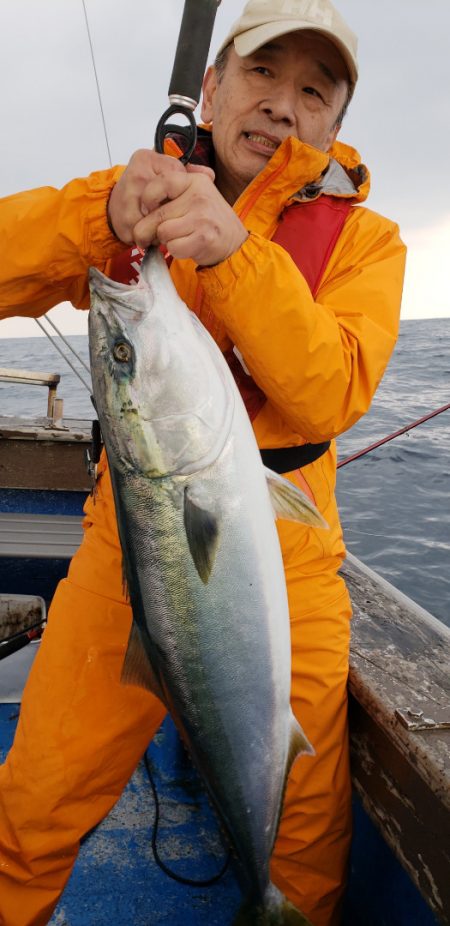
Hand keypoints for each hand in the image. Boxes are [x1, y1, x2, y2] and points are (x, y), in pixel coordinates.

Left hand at [108, 149, 247, 265]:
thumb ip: (173, 189)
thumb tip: (142, 201)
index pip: (161, 182)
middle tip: (147, 236)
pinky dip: (175, 251)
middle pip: (156, 215)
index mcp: (195, 181)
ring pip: (163, 232)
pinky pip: (173, 247)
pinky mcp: (204, 238)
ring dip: (164, 240)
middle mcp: (199, 196)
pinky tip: (185, 247)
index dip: (147, 198)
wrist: (235, 241)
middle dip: (146, 230)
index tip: (147, 209)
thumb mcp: (196, 194)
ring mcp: (202, 217)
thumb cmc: (208, 220)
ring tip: (176, 238)